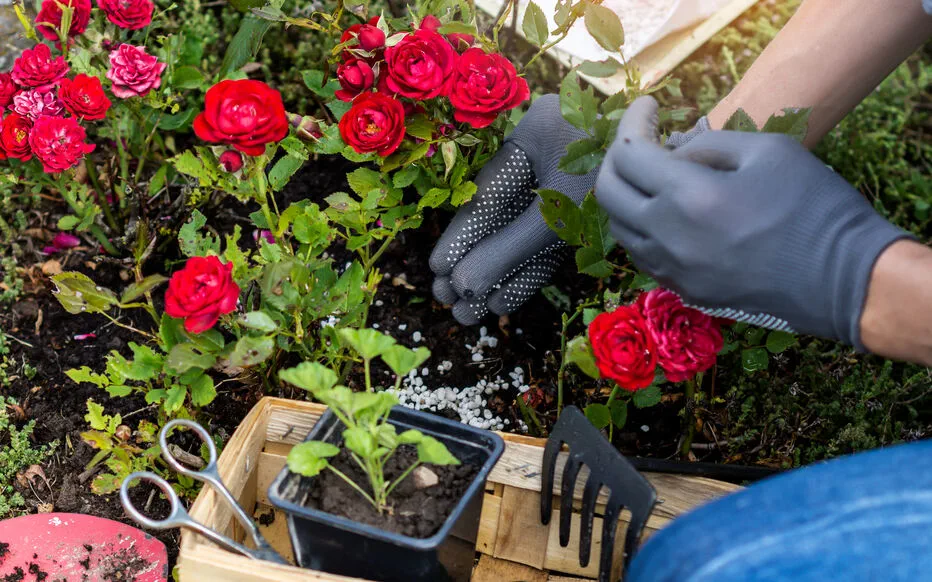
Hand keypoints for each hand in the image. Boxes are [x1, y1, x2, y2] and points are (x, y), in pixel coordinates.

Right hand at [429, 94, 598, 324]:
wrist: (684, 169)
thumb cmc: (618, 174)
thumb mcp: (558, 214)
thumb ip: (510, 249)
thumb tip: (465, 285)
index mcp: (533, 133)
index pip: (486, 195)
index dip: (462, 238)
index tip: (440, 272)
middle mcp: (545, 152)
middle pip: (498, 218)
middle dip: (475, 263)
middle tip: (448, 303)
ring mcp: (565, 177)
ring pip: (521, 233)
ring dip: (499, 273)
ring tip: (471, 310)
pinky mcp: (584, 202)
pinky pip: (548, 239)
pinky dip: (530, 269)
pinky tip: (506, 299)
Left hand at [595, 96, 911, 347]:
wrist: (844, 280)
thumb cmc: (814, 206)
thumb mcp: (767, 151)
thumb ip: (708, 144)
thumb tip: (672, 149)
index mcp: (688, 197)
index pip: (628, 153)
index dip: (632, 122)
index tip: (649, 106)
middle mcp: (667, 237)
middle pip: (608, 192)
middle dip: (617, 158)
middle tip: (640, 138)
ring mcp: (672, 270)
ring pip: (620, 227)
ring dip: (626, 195)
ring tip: (653, 174)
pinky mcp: (684, 290)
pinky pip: (642, 253)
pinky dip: (641, 225)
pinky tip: (665, 211)